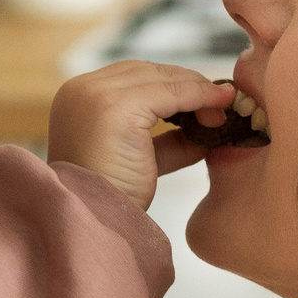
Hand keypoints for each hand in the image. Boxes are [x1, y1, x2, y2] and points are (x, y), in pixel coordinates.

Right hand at [46, 60, 236, 208]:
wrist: (94, 226)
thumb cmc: (112, 202)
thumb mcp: (138, 161)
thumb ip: (165, 142)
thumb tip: (205, 130)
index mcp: (75, 101)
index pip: (131, 79)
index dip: (170, 86)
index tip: (203, 102)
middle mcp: (80, 91)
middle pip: (145, 72)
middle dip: (186, 85)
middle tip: (221, 102)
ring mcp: (96, 96)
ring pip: (159, 77)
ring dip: (196, 89)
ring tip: (222, 110)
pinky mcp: (116, 107)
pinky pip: (170, 92)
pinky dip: (199, 97)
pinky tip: (218, 111)